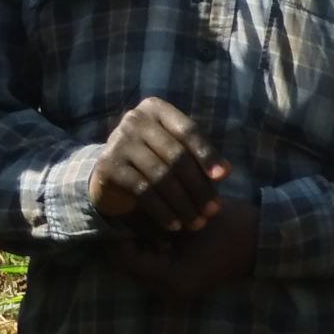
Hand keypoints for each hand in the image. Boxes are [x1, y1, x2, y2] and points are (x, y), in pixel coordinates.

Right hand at [90, 97, 228, 232]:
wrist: (112, 172)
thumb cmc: (155, 159)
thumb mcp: (176, 150)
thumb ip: (199, 158)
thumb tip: (225, 172)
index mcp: (156, 109)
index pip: (188, 130)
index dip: (207, 153)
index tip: (223, 177)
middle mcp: (135, 119)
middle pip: (176, 155)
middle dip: (198, 187)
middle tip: (213, 211)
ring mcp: (119, 141)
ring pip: (161, 176)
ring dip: (183, 204)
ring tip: (197, 222)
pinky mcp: (109, 165)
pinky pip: (143, 191)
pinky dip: (163, 211)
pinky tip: (175, 224)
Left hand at [106, 192, 259, 300]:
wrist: (259, 238)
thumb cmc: (225, 225)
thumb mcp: (184, 217)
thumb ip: (152, 218)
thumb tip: (120, 210)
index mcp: (171, 279)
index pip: (125, 258)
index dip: (115, 232)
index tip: (113, 207)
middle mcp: (169, 290)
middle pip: (127, 264)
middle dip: (120, 237)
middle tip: (117, 210)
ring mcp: (175, 288)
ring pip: (137, 265)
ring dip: (132, 242)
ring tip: (129, 215)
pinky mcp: (180, 281)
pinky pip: (151, 264)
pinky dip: (145, 247)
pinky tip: (146, 224)